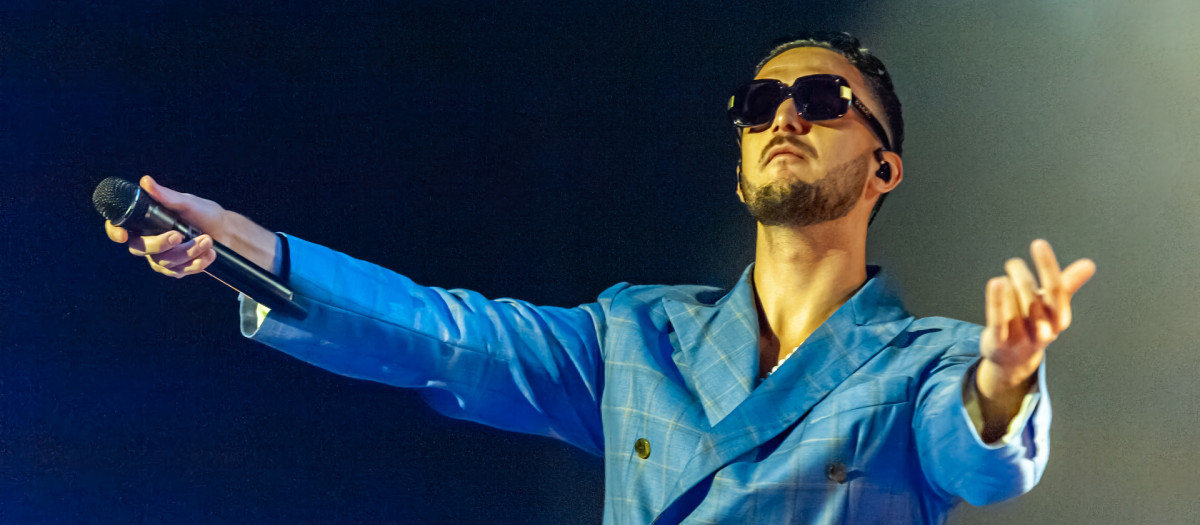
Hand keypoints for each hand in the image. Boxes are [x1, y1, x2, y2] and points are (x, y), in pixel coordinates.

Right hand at [104, 175, 224, 278]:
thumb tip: (146, 181)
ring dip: (188, 251)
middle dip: (161, 243)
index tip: (123, 235)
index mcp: (145, 222)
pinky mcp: (176, 270)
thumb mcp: (186, 202)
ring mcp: (161, 258)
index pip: (120, 227)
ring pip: (164, 262)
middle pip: (140, 249)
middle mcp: (148, 241)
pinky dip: (197, 263)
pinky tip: (209, 254)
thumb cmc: (202, 213)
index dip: (115, 232)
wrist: (225, 230)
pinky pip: (180, 271)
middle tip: (179, 235)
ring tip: (207, 240)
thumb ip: (165, 196)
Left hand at [975, 239, 1094, 436]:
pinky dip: (998, 300)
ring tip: (1002, 281)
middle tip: (1013, 264)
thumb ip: (1067, 285)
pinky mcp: (1000, 343)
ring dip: (1006, 288)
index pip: (1057, 289)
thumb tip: (1089, 264)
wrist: (1014, 360)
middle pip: (1030, 294)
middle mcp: (1044, 330)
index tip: (1039, 244)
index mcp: (1059, 319)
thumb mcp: (1051, 306)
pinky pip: (999, 319)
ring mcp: (1022, 338)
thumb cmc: (1034, 325)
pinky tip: (996, 282)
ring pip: (1013, 303)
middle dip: (1020, 275)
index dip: (1048, 266)